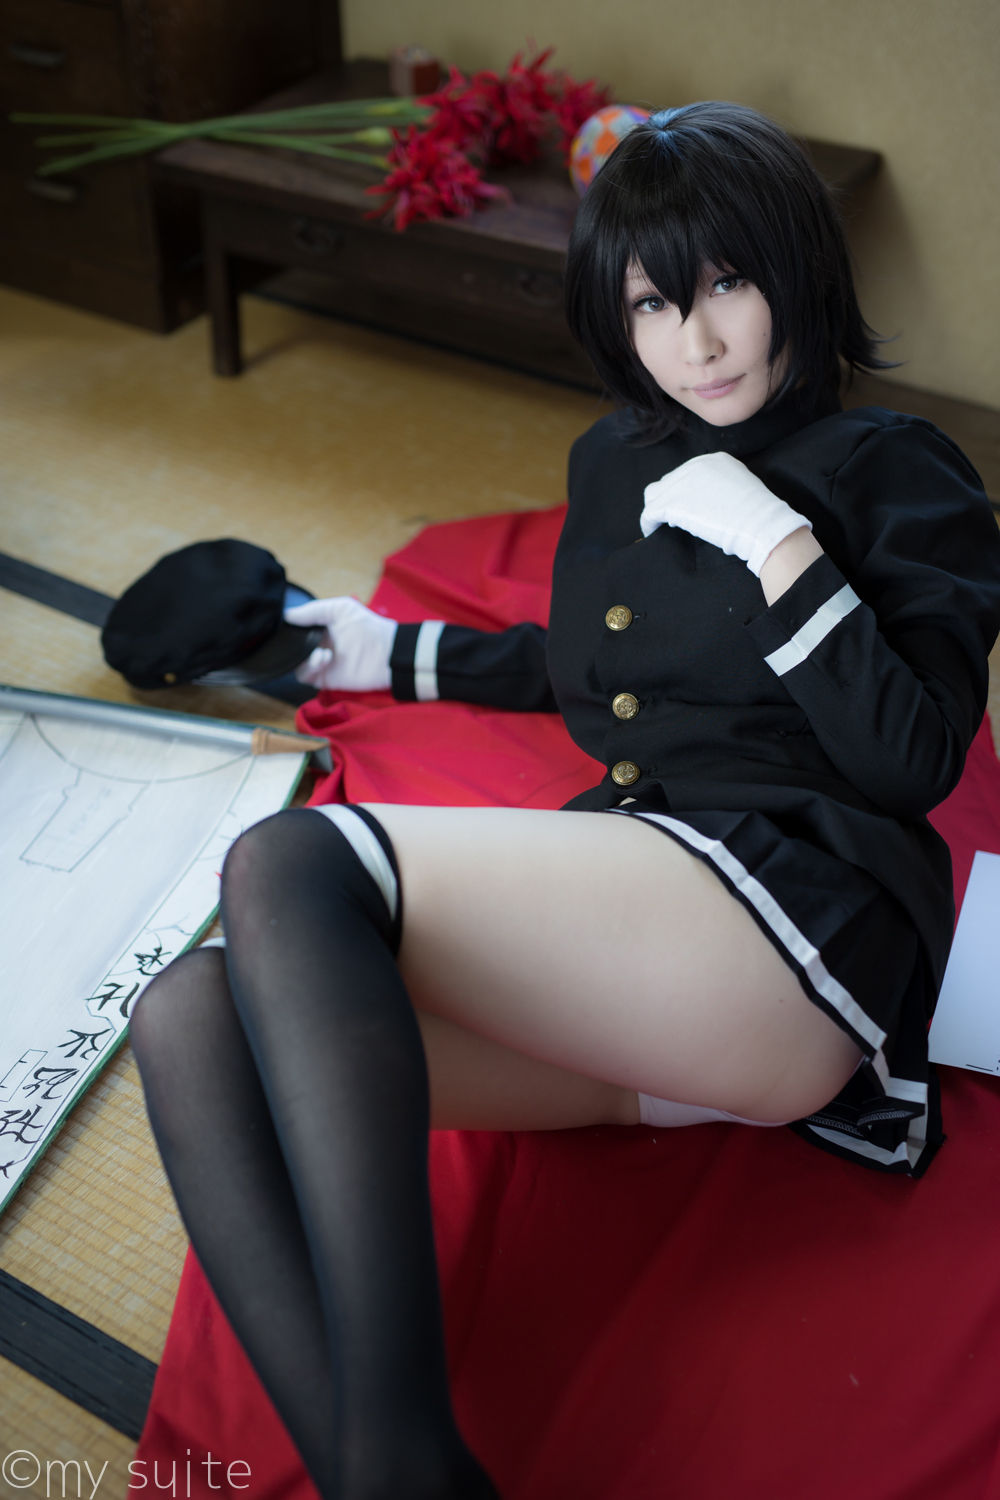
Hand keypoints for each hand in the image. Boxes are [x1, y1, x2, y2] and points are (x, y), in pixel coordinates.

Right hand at [283, 597, 396, 691]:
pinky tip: (324, 658)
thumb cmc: (367, 626)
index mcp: (318, 627)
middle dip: (290, 644)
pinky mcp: (323, 678)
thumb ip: (313, 610)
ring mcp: (318, 662)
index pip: (293, 627)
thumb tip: (286, 615)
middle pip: (290, 647)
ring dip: (302, 657)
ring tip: (321, 652)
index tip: (281, 624)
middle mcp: (315, 644)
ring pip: (294, 662)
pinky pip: (304, 675)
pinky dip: (309, 667)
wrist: (387, 654)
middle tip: (297, 641)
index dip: (286, 626)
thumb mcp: (340, 608)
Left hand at [640, 452, 811, 576]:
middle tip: (674, 519)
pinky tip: (652, 532)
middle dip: (669, 499)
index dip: (683, 491)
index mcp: (713, 460)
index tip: (685, 507)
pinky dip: (648, 523)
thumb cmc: (757, 513)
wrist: (759, 522)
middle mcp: (694, 466)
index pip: (687, 473)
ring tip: (661, 524)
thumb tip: (707, 501)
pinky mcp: (672, 503)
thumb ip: (721, 486)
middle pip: (669, 482)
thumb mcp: (741, 487)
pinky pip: (650, 513)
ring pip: (654, 494)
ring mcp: (681, 483)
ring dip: (656, 508)